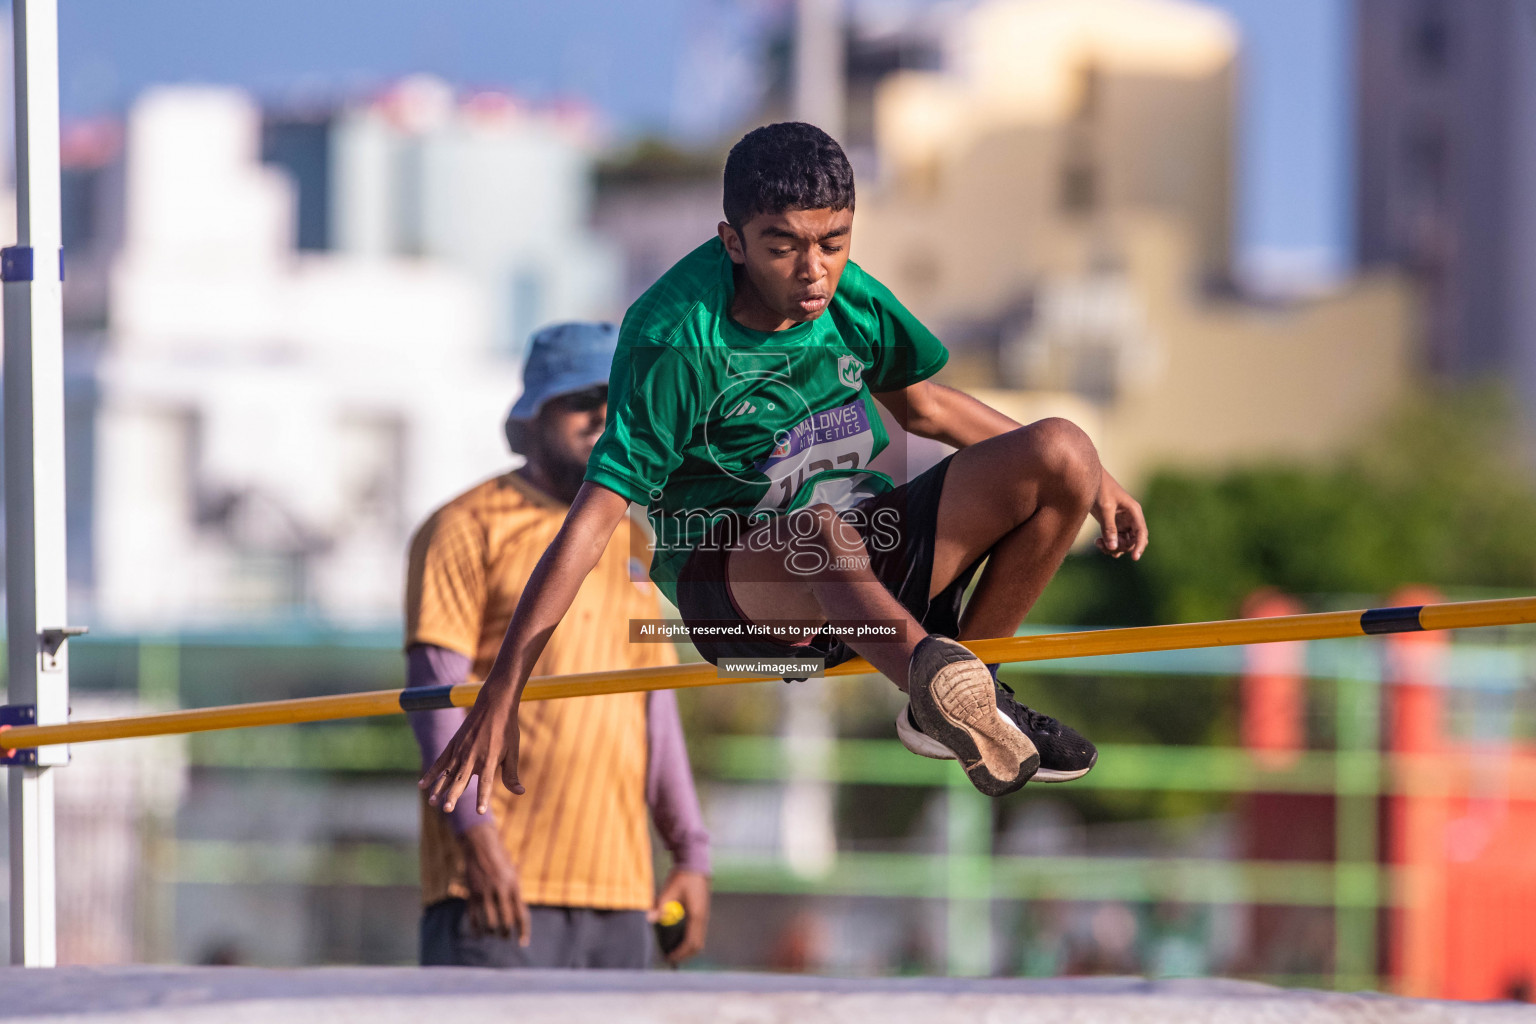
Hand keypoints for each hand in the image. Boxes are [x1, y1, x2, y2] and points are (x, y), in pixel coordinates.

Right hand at [422, 687, 522, 813]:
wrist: (494, 705)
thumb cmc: (506, 730)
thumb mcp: (513, 752)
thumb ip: (511, 775)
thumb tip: (520, 793)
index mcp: (489, 760)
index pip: (486, 784)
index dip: (483, 798)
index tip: (480, 811)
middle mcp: (472, 757)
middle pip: (461, 780)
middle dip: (453, 796)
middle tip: (446, 809)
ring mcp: (460, 751)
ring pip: (447, 773)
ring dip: (439, 788)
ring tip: (432, 802)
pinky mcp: (453, 745)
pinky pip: (439, 762)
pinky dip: (431, 773)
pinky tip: (422, 785)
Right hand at [459, 822, 530, 943]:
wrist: (481, 848)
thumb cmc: (501, 863)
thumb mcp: (513, 876)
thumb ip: (516, 896)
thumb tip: (520, 919)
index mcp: (514, 887)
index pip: (521, 915)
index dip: (523, 931)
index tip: (523, 943)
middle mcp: (500, 891)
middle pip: (506, 921)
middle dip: (506, 934)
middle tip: (505, 937)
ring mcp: (485, 893)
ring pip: (490, 922)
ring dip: (492, 933)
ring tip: (493, 935)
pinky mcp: (472, 894)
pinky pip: (473, 917)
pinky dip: (476, 929)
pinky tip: (478, 935)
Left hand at [648, 868, 710, 963]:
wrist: (695, 862)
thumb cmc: (683, 876)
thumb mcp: (669, 891)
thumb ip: (660, 906)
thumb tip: (648, 919)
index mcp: (697, 915)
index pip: (691, 942)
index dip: (680, 953)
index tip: (668, 957)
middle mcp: (703, 917)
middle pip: (698, 944)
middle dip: (685, 954)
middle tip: (671, 957)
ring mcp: (704, 914)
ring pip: (700, 938)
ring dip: (688, 947)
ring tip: (674, 949)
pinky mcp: (702, 910)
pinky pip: (698, 931)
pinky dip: (690, 938)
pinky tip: (679, 936)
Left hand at [1092, 468, 1148, 559]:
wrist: (1089, 479)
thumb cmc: (1100, 489)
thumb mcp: (1105, 508)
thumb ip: (1109, 527)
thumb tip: (1113, 547)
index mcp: (1134, 512)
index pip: (1141, 533)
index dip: (1140, 546)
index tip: (1135, 558)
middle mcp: (1131, 518)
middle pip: (1133, 541)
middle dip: (1121, 547)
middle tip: (1105, 545)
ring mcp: (1122, 523)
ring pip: (1124, 543)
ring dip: (1113, 547)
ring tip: (1098, 543)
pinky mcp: (1113, 525)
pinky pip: (1115, 540)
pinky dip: (1108, 544)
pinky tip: (1098, 542)